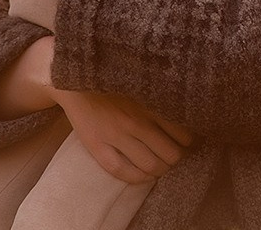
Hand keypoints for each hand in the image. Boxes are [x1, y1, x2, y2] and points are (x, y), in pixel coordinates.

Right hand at [52, 88, 193, 183]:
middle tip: (171, 156)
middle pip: (170, 153)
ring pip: (150, 165)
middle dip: (174, 159)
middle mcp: (136, 121)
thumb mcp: (140, 83)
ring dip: (159, 171)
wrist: (74, 80)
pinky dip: (138, 178)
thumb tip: (183, 112)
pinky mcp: (97, 146)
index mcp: (149, 104)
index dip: (186, 143)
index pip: (182, 133)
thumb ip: (159, 98)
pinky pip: (122, 171)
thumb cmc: (111, 81)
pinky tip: (143, 175)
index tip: (183, 143)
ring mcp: (116, 135)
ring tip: (159, 167)